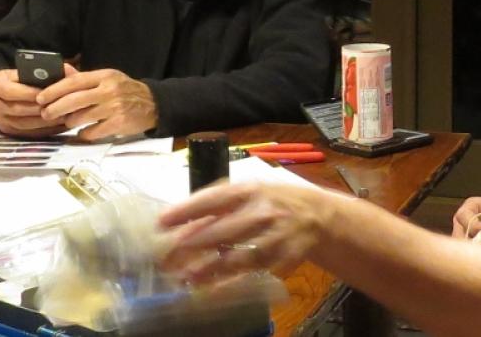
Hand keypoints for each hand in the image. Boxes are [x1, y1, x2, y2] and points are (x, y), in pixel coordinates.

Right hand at [0, 69, 66, 137]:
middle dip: (42, 109)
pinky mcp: (8, 131)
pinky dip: (45, 130)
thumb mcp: (21, 71)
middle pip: (19, 110)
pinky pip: (28, 133)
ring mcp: (0, 120)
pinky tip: (59, 125)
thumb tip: (63, 71)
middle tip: (62, 107)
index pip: (12, 91)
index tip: (50, 93)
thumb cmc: (16, 80)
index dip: (32, 93)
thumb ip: (38, 72)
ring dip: (46, 122)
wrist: (0, 94)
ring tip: (63, 116)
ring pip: (25, 124)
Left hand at [36, 67, 157, 139]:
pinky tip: (83, 132)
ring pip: (81, 117)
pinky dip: (84, 134)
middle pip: (74, 100)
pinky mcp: (118, 124)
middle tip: (45, 114)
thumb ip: (85, 78)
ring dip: (69, 122)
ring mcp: (114, 108)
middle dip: (55, 108)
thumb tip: (62, 72)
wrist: (153, 104)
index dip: (54, 90)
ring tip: (67, 122)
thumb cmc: (125, 90)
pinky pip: (92, 132)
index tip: (40, 98)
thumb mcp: (108, 78)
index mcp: (104, 76)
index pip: (74, 81)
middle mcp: (108, 90)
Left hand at [157, 182, 346, 282]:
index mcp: (249, 190)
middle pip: (224, 230)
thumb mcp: (250, 193)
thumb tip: (182, 225)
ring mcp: (276, 236)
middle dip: (194, 245)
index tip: (162, 222)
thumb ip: (219, 206)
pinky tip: (215, 291)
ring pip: (240, 256)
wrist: (319, 215)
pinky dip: (235, 284)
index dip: (187, 210)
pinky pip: (256, 274)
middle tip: (168, 257)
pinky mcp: (286, 259)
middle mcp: (263, 211)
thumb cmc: (274, 202)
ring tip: (188, 278)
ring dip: (212, 269)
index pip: (213, 199)